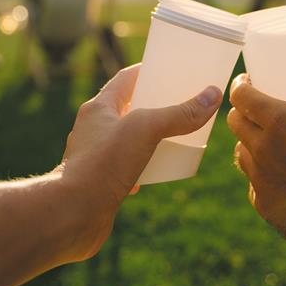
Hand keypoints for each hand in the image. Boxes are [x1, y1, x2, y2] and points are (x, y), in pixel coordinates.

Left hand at [58, 64, 221, 259]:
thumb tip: (213, 95)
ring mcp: (96, 156)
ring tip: (175, 139)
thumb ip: (179, 113)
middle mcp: (94, 129)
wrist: (72, 214)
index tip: (172, 71)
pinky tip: (156, 174)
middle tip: (183, 106)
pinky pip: (125, 168)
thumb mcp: (146, 130)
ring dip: (150, 139)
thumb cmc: (102, 165)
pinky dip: (143, 169)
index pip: (126, 79)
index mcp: (99, 108)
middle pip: (129, 109)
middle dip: (155, 107)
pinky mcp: (100, 182)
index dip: (149, 72)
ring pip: (128, 140)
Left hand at [227, 57, 285, 254]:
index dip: (239, 86)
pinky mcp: (263, 205)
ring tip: (266, 140)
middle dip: (242, 112)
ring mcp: (259, 179)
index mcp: (280, 122)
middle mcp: (262, 148)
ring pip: (240, 152)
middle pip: (235, 122)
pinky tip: (277, 174)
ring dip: (248, 142)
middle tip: (257, 109)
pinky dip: (260, 174)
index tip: (246, 82)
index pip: (241, 97)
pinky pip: (253, 182)